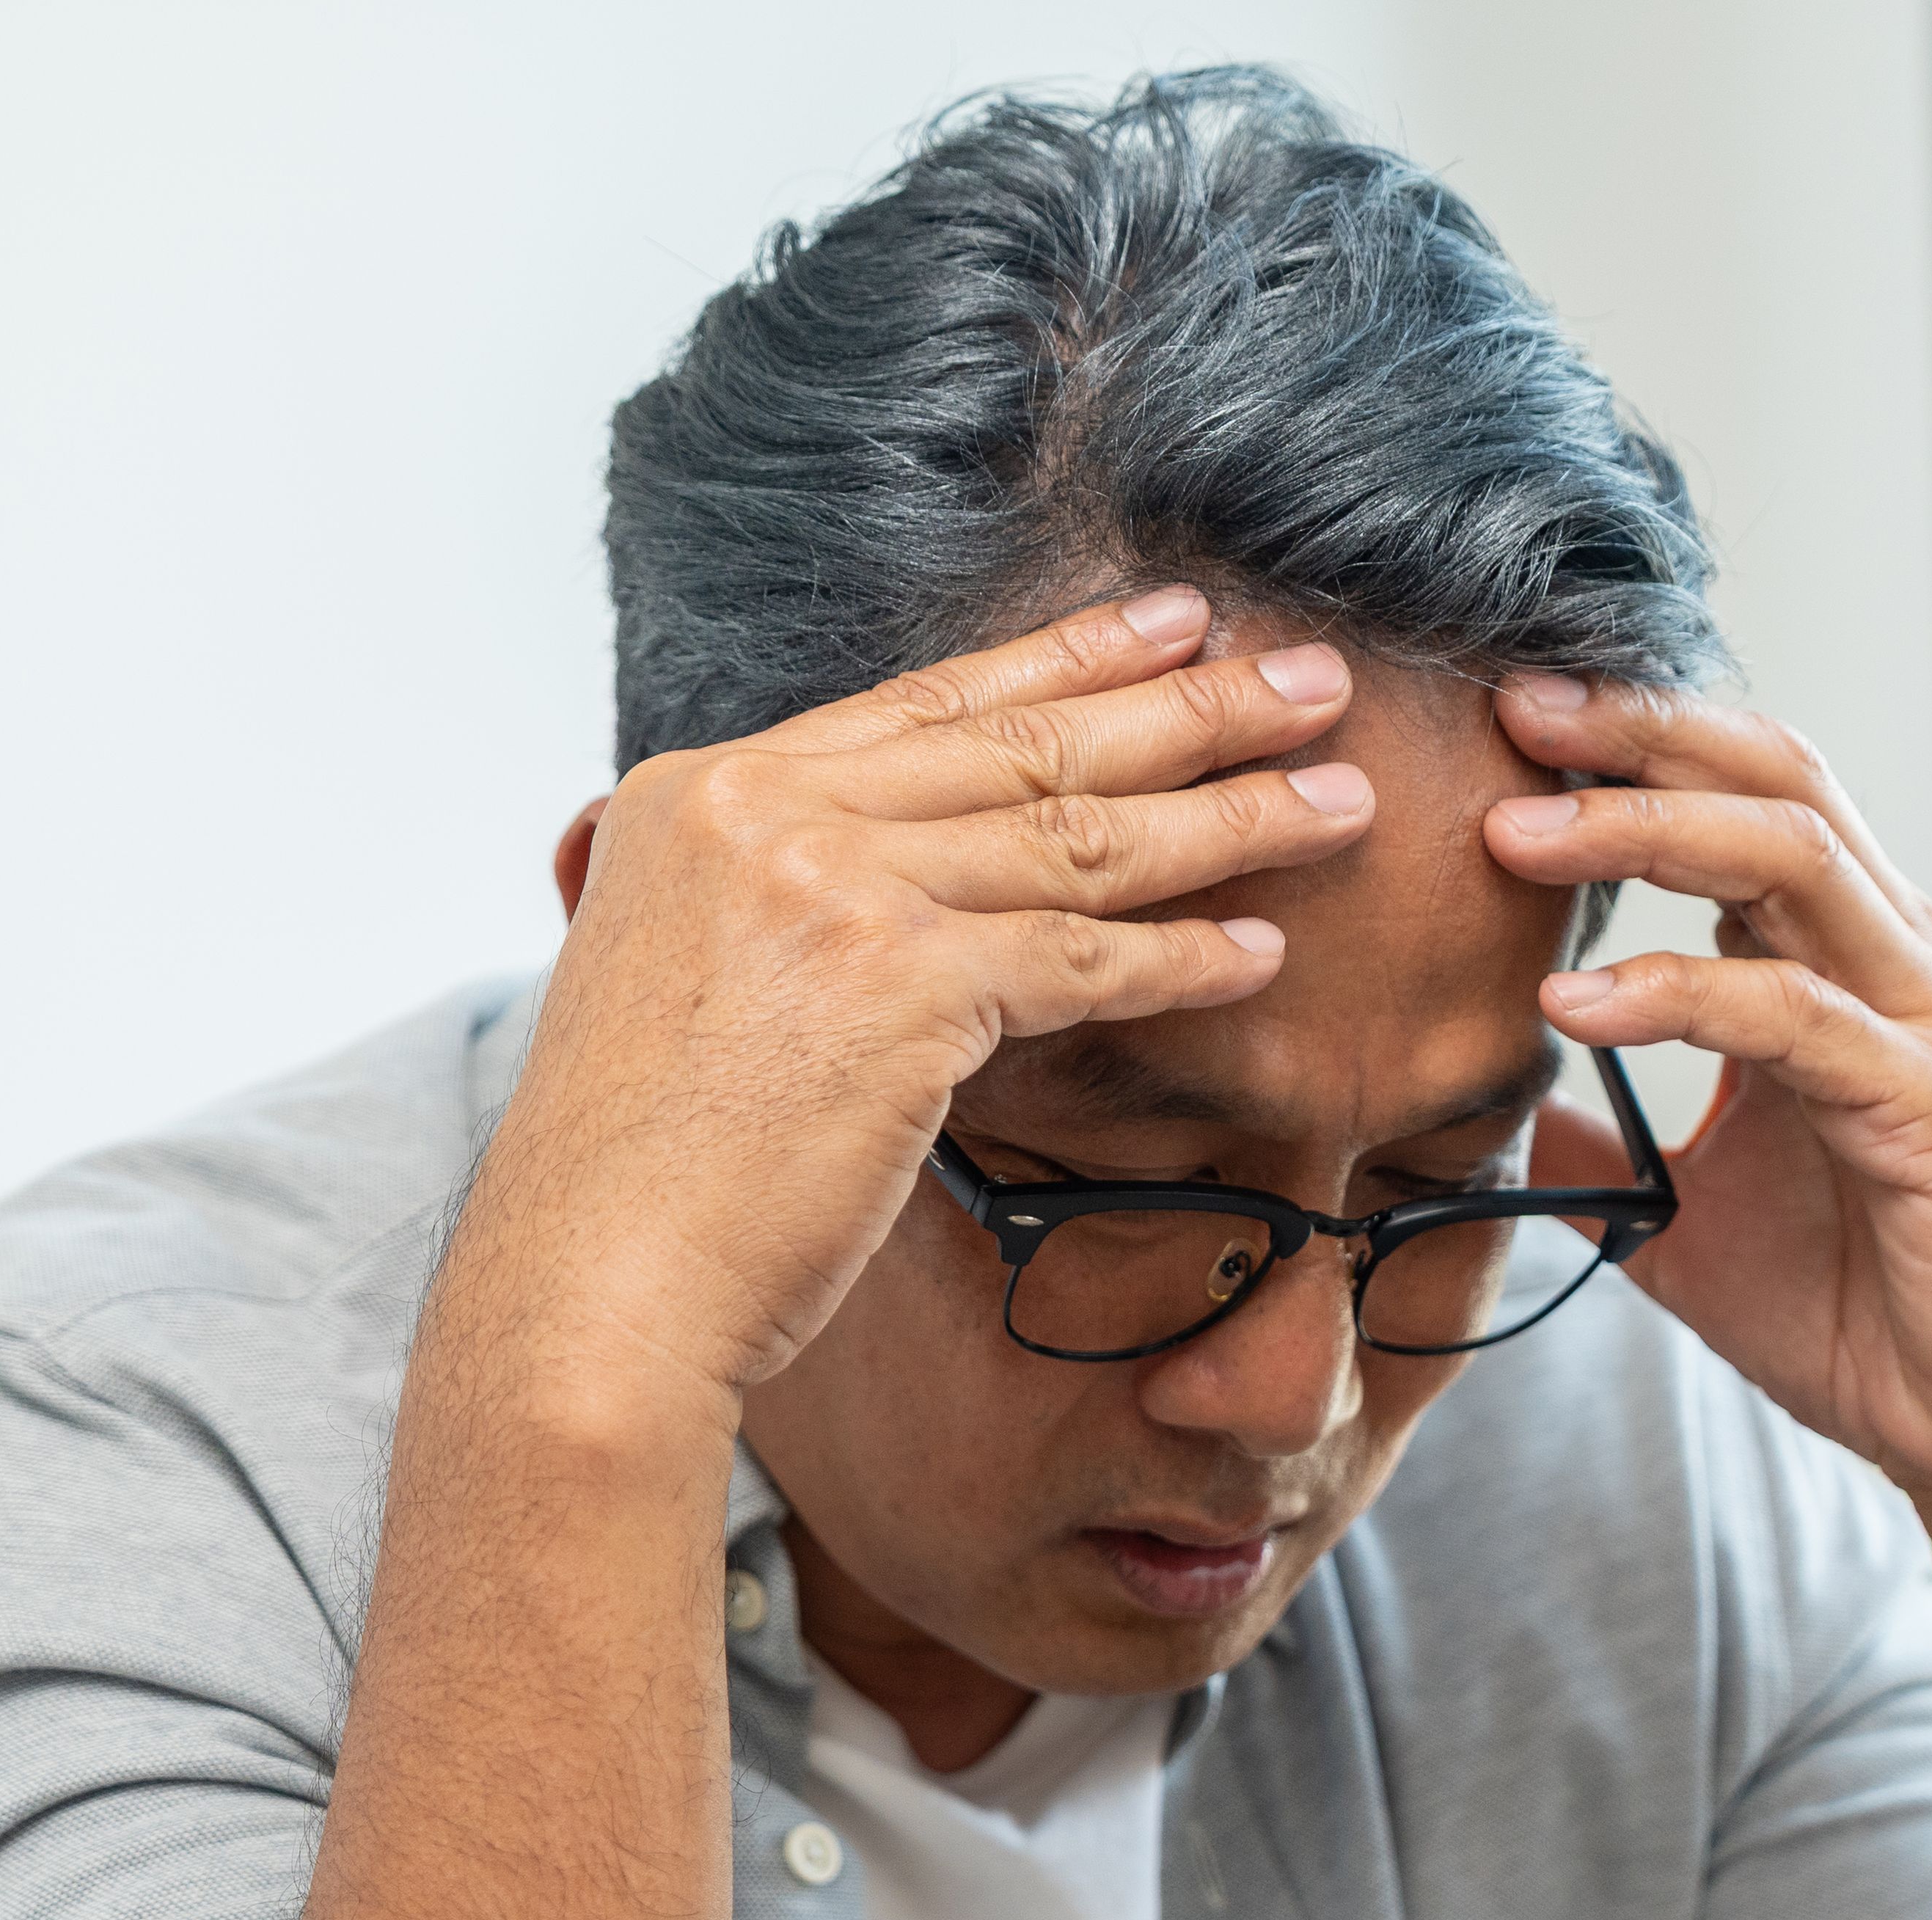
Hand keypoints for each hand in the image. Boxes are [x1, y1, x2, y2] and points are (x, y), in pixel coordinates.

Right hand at [491, 589, 1375, 1403]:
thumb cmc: (640, 1171)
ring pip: (1072, 836)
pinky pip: (1079, 957)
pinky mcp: (897, 987)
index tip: (1171, 623)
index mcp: (701, 793)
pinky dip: (1181, 955)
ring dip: (1227, 815)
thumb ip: (765, 904)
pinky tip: (1263, 950)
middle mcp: (760, 812)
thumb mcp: (680, 980)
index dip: (1066, 659)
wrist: (592, 1283)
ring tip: (1339, 797)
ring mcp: (829, 889)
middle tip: (1311, 678)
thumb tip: (868, 899)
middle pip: (1020, 744)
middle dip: (1187, 707)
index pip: (926, 706)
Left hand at [1482, 680, 1931, 1533]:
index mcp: (1847, 964)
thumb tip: (1502, 1126)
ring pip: (1790, 861)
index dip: (1634, 745)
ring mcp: (1924, 1028)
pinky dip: (1678, 993)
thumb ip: (1605, 1161)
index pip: (1743, 798)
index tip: (1506, 721)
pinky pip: (1794, 1017)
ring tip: (1514, 834)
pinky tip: (1578, 1005)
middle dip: (1637, 735)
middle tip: (1510, 709)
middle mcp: (1897, 964)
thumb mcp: (1692, 1224)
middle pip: (1774, 781)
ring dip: (1642, 831)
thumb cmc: (1872, 1314)